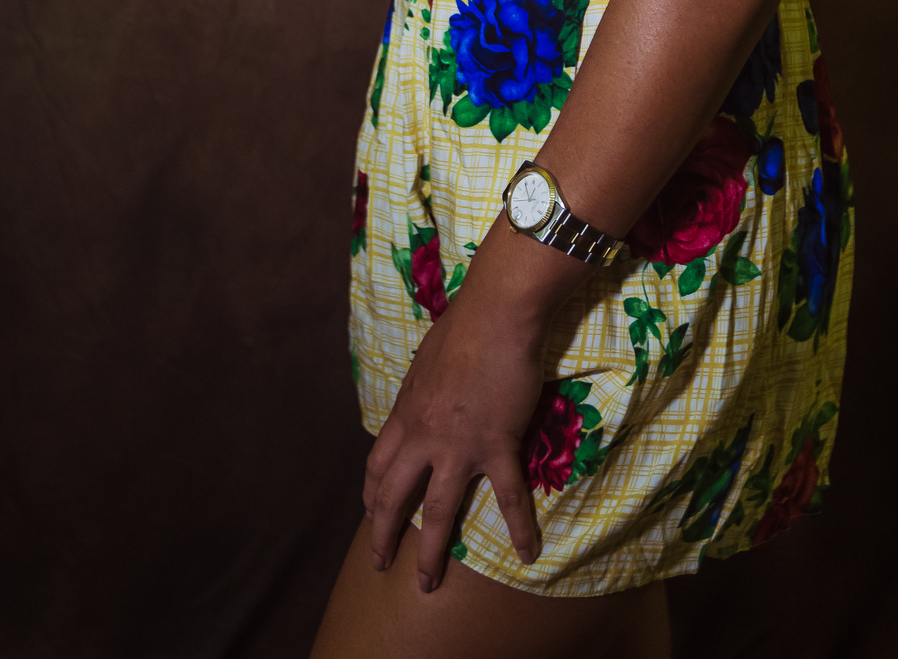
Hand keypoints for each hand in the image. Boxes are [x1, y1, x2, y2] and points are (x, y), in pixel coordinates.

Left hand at [363, 286, 544, 591]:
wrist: (497, 313)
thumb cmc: (464, 326)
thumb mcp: (426, 360)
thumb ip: (423, 388)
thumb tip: (425, 395)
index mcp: (407, 413)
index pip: (378, 464)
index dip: (373, 493)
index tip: (371, 511)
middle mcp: (424, 436)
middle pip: (393, 496)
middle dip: (383, 534)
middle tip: (380, 563)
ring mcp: (459, 444)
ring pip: (437, 510)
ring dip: (431, 552)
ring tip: (427, 583)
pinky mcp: (496, 444)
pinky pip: (508, 495)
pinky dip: (519, 526)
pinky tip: (526, 553)